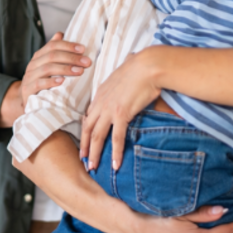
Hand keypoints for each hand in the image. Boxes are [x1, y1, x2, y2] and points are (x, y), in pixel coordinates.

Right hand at [21, 32, 90, 100]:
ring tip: (79, 71)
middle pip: (51, 56)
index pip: (52, 45)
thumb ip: (54, 51)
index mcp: (39, 56)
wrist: (26, 99)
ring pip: (47, 69)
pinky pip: (39, 84)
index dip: (68, 46)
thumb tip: (61, 34)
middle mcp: (33, 64)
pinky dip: (51, 82)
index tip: (83, 49)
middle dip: (71, 58)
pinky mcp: (28, 90)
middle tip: (86, 62)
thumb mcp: (47, 65)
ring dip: (65, 69)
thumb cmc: (42, 81)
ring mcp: (29, 77)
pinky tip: (62, 81)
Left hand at [79, 47, 165, 170]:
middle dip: (85, 146)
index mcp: (100, 93)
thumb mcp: (123, 75)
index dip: (86, 131)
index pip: (89, 116)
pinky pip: (117, 138)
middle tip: (84, 160)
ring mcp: (109, 109)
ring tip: (92, 167)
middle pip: (88, 128)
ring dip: (94, 154)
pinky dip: (115, 153)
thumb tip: (125, 82)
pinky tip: (115, 165)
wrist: (148, 64)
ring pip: (97, 136)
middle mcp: (101, 102)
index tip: (85, 142)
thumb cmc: (141, 66)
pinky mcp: (121, 114)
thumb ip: (120, 82)